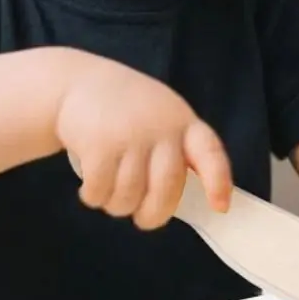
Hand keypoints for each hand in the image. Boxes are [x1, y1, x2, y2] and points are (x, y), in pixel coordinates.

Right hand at [55, 58, 231, 228]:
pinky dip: (93, 197)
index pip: (210, 153)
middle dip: (152, 216)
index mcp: (183, 123)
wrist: (78, 82)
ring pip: (129, 198)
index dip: (218, 182)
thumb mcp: (161, 117)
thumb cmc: (127, 110)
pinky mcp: (99, 146)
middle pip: (165, 192)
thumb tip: (188, 199)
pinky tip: (90, 187)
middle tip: (140, 217)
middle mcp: (161, 129)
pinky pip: (101, 192)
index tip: (220, 207)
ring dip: (116, 205)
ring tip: (109, 191)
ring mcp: (130, 136)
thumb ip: (176, 150)